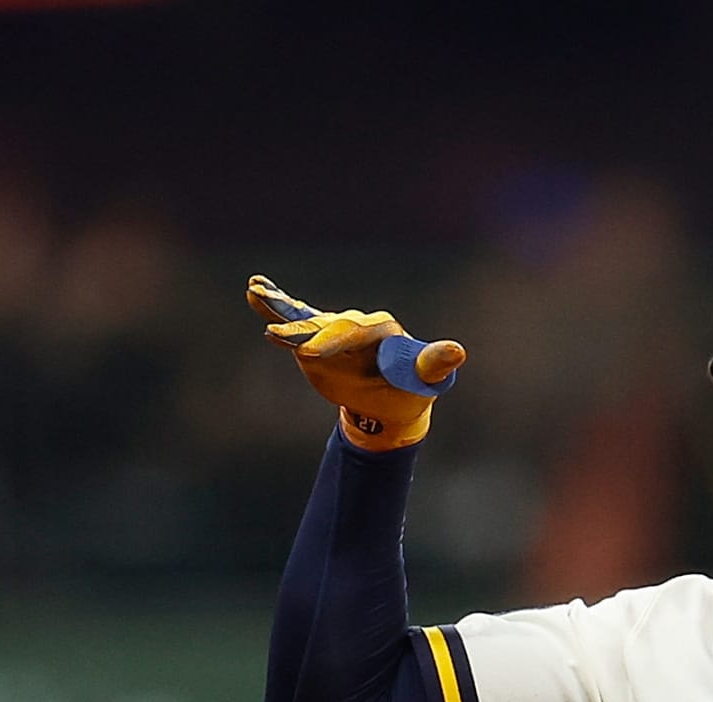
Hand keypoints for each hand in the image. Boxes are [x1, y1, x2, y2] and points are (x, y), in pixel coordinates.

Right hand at [246, 274, 465, 450]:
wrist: (392, 400)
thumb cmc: (410, 389)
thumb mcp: (426, 380)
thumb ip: (434, 365)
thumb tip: (457, 352)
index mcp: (381, 332)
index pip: (355, 334)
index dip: (332, 344)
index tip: (309, 355)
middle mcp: (356, 325)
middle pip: (326, 327)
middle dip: (304, 334)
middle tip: (279, 340)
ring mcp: (335, 330)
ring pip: (307, 319)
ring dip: (282, 309)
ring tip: (256, 293)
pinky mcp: (319, 338)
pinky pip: (296, 320)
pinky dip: (275, 305)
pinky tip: (254, 290)